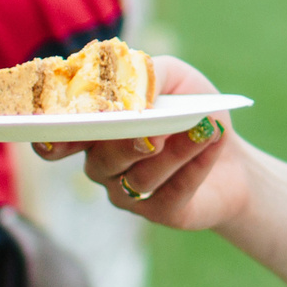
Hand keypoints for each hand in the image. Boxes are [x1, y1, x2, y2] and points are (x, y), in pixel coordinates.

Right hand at [35, 56, 248, 228]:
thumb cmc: (192, 109)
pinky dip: (194, 164)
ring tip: (204, 127)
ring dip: (175, 151)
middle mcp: (104, 165)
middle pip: (101, 160)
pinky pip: (171, 193)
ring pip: (139, 178)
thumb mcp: (173, 78)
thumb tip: (133, 95)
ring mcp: (128, 193)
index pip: (59, 140)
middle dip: (127, 143)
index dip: (52, 140)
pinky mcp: (161, 212)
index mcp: (96, 131)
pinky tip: (213, 140)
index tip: (53, 135)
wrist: (233, 155)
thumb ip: (147, 74)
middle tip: (155, 129)